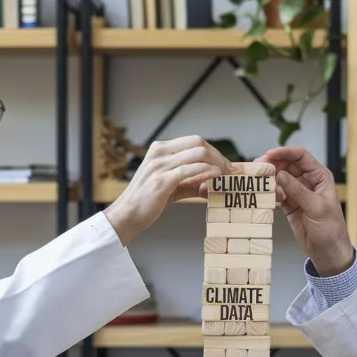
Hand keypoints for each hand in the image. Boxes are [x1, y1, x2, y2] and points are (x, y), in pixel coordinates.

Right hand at [104, 136, 231, 245]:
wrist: (127, 215)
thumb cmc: (147, 201)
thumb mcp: (171, 186)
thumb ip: (191, 183)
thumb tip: (211, 184)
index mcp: (160, 149)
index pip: (194, 141)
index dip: (213, 151)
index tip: (224, 164)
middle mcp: (159, 152)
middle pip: (198, 143)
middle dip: (218, 155)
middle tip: (229, 170)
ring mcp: (160, 165)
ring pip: (198, 154)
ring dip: (217, 164)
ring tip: (226, 175)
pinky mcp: (162, 180)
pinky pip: (191, 170)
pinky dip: (207, 172)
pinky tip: (216, 178)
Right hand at [256, 147, 353, 276]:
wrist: (327, 250)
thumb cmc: (330, 228)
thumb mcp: (316, 207)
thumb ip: (297, 190)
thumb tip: (280, 175)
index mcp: (319, 176)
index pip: (300, 157)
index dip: (284, 152)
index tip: (269, 154)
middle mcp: (308, 181)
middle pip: (287, 165)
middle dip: (273, 165)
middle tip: (259, 169)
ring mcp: (297, 192)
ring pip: (280, 178)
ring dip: (270, 180)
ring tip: (263, 186)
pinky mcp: (289, 204)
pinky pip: (277, 193)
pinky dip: (271, 194)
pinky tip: (269, 198)